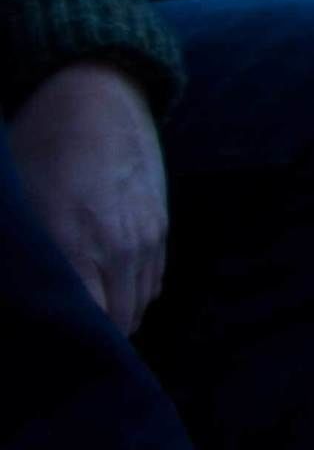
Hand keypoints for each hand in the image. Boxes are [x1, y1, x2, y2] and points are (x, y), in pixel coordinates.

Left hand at [8, 62, 166, 330]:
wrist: (97, 95)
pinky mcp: (161, 225)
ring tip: (87, 321)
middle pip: (120, 323)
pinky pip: (153, 280)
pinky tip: (109, 289)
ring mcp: (146, 236)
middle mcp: (119, 248)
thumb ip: (21, 255)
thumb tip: (15, 296)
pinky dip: (133, 294)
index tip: (51, 354)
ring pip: (140, 304)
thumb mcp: (17, 202)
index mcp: (76, 244)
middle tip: (65, 345)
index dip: (73, 346)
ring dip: (116, 317)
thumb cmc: (38, 147)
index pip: (90, 324)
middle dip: (96, 340)